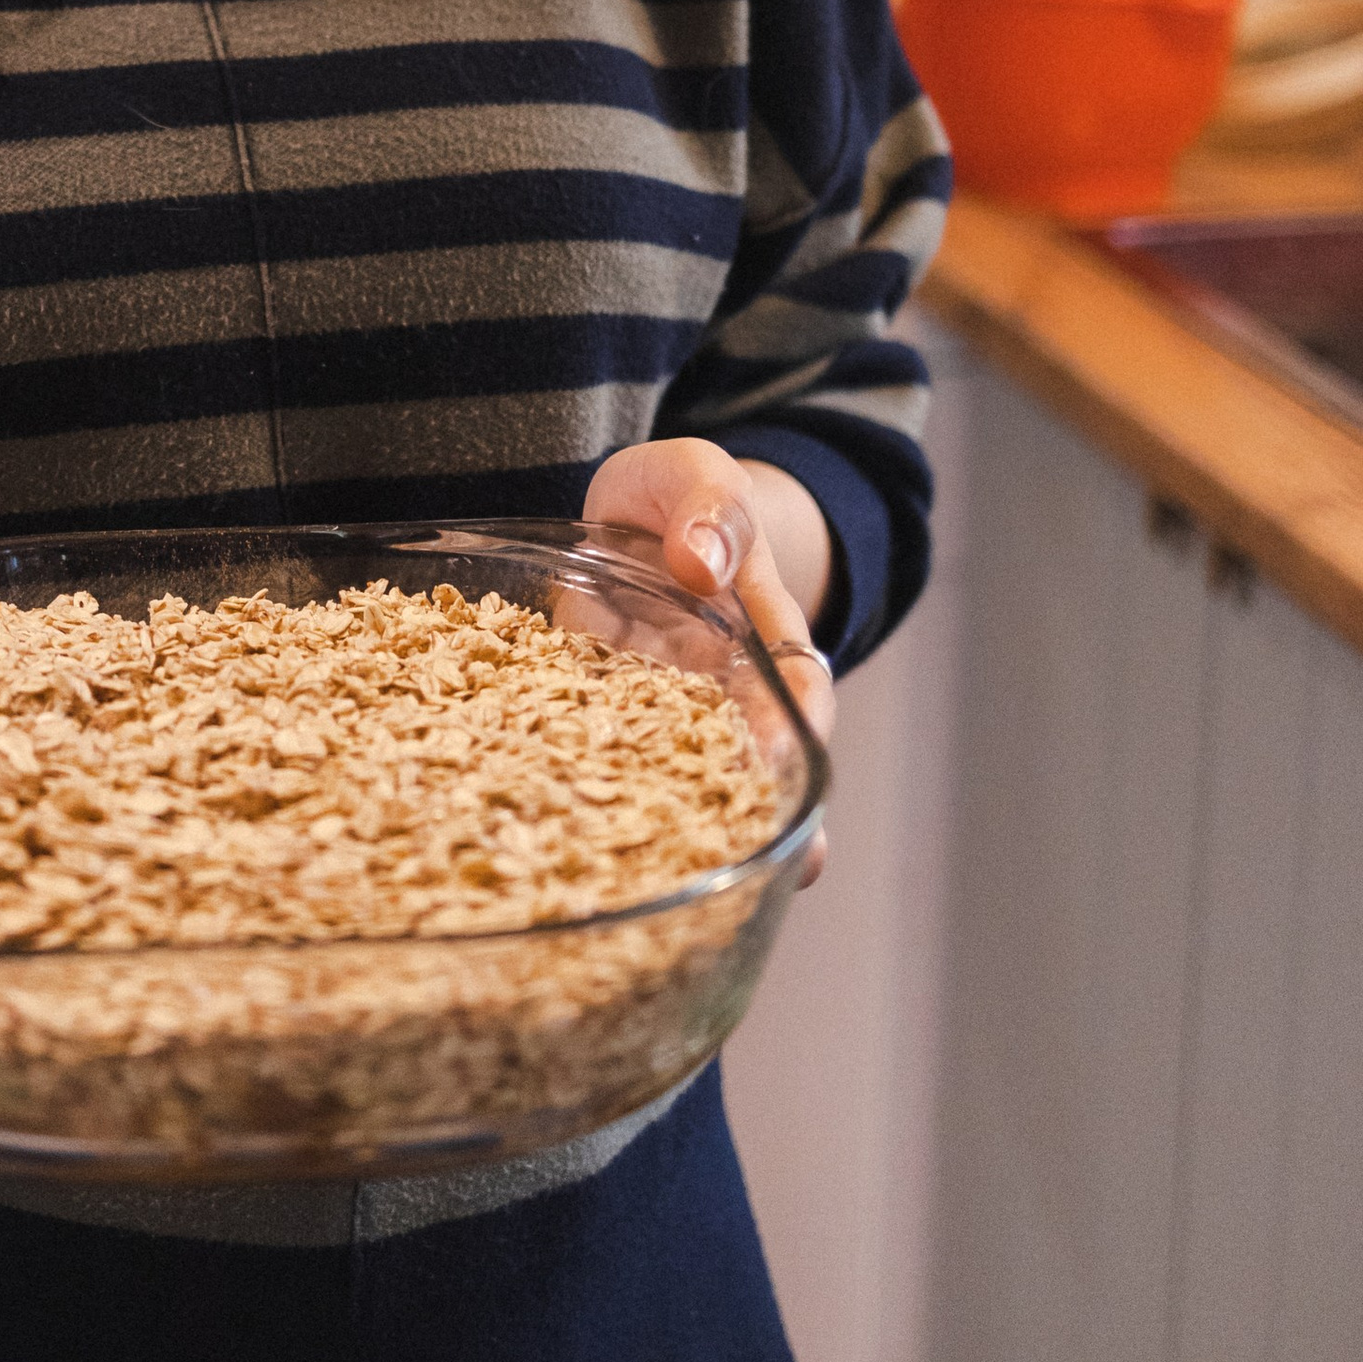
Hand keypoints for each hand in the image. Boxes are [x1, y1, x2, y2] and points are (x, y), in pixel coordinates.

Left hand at [580, 437, 835, 884]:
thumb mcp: (695, 474)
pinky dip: (589, 800)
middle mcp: (719, 688)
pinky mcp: (598, 714)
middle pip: (754, 761)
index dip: (792, 725)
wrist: (627, 508)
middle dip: (762, 812)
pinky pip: (599, 761)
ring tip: (674, 886)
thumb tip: (703, 561)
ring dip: (680, 829)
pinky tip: (566, 846)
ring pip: (679, 780)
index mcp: (760, 629)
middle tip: (771, 868)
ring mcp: (659, 710)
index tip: (777, 756)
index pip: (796, 686)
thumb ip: (708, 508)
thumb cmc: (677, 493)